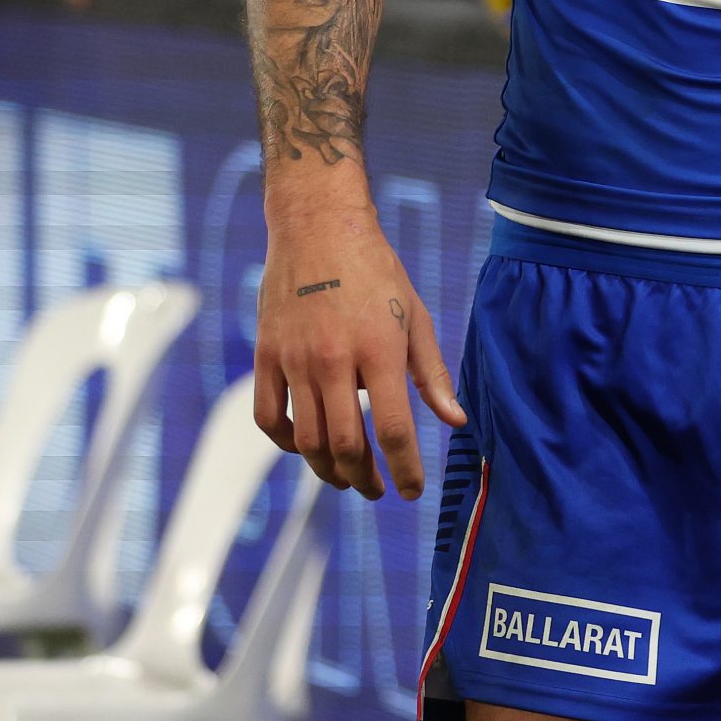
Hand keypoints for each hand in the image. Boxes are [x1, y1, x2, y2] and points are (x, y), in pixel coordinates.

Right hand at [254, 214, 465, 498]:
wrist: (318, 228)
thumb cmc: (376, 273)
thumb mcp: (416, 316)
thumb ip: (433, 373)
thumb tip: (455, 420)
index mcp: (380, 348)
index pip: (394, 428)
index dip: (404, 468)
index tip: (411, 492)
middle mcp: (335, 359)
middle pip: (346, 445)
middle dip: (365, 479)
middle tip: (378, 489)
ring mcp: (295, 359)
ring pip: (307, 440)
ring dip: (328, 471)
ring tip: (347, 478)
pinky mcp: (266, 355)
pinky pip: (270, 417)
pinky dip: (288, 444)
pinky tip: (308, 448)